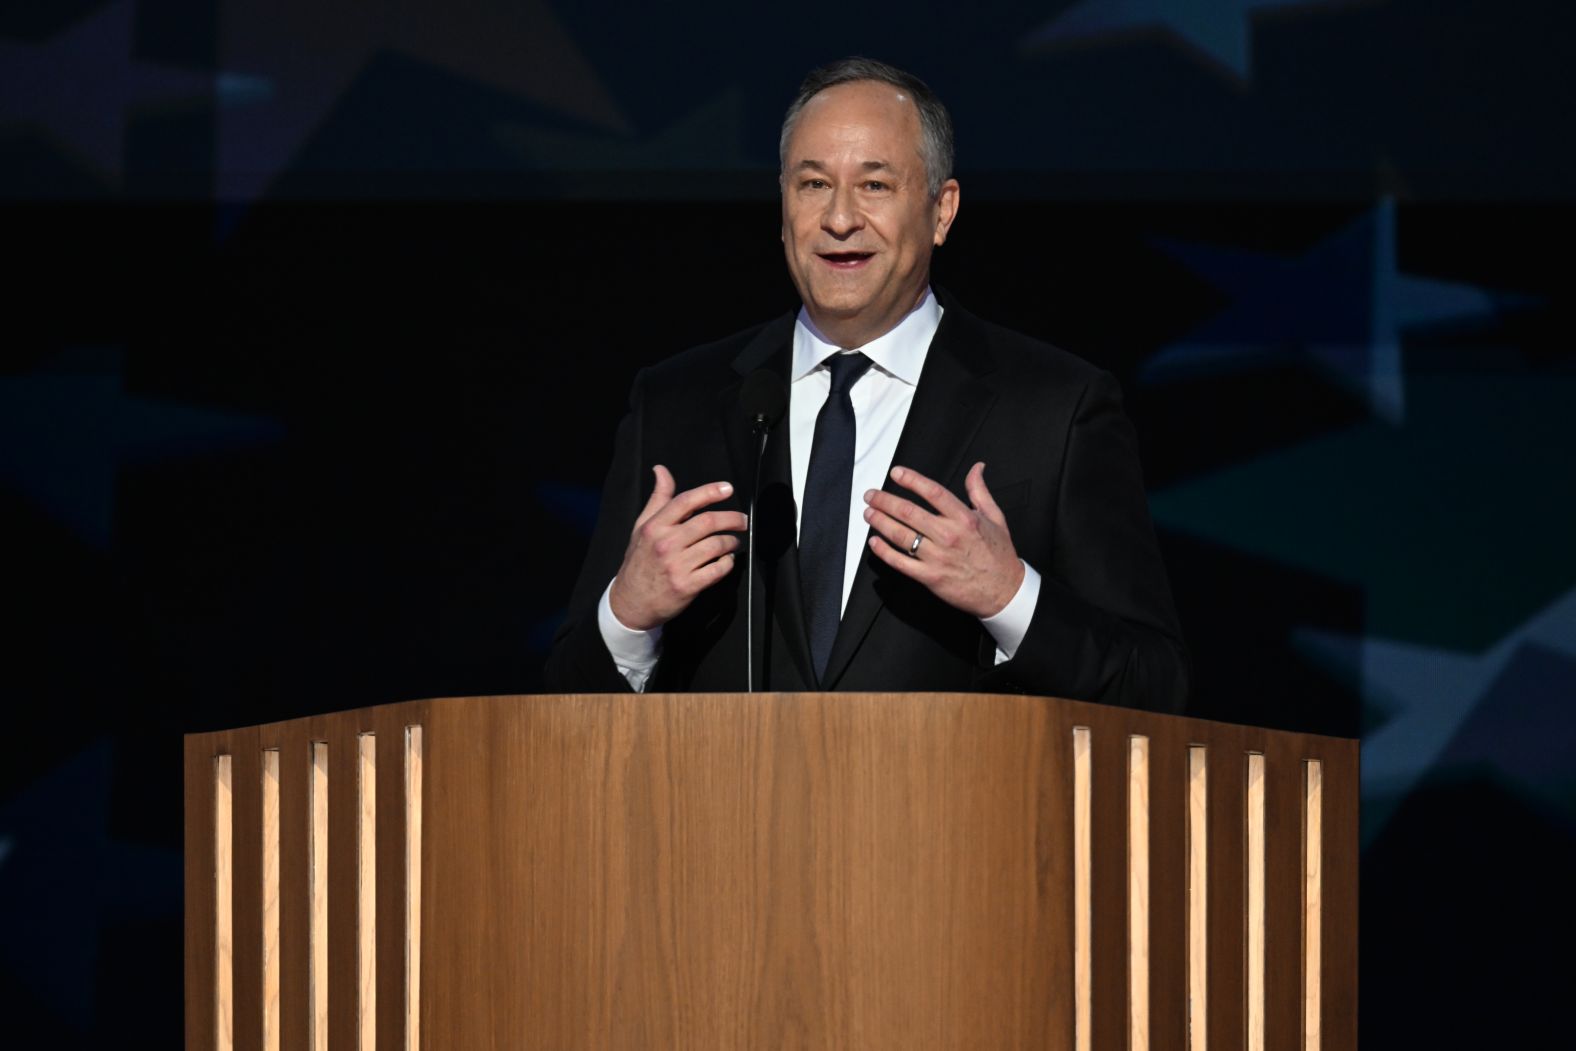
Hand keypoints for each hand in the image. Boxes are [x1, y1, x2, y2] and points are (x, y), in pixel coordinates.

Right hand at [608, 465, 747, 630]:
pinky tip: (726, 560)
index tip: (727, 489)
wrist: (631, 602)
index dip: (709, 492)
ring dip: (731, 542)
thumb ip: (658, 499)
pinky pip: (717, 569)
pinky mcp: (687, 586)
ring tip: (734, 542)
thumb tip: (661, 470)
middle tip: (742, 520)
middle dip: (732, 518)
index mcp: (654, 527)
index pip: (686, 501)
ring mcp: (677, 566)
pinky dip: (727, 562)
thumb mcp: (642, 527)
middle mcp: (666, 544)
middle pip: (707, 522)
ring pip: (716, 545)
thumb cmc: (639, 561)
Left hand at [862, 462, 1024, 618]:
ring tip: (869, 513)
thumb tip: (976, 469)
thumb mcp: (995, 518)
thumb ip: (979, 491)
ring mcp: (938, 557)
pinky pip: (901, 562)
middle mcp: (949, 536)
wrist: (1004, 591)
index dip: (912, 480)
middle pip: (909, 512)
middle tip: (871, 495)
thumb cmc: (998, 556)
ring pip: (901, 535)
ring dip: (880, 522)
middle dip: (885, 501)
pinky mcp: (930, 577)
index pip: (933, 492)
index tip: (896, 474)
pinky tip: (874, 542)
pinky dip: (884, 552)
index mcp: (964, 519)